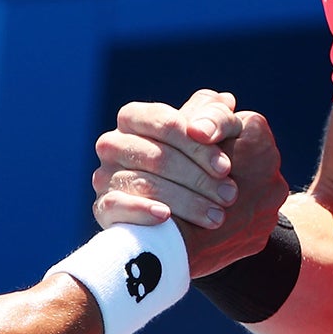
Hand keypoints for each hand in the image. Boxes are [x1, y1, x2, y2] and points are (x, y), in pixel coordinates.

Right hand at [94, 90, 288, 273]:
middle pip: (156, 157)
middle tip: (229, 196)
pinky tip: (166, 217)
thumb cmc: (205, 158)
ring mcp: (105, 175)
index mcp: (135, 117)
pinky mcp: (103, 208)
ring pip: (144, 184)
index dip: (196, 146)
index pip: (164, 123)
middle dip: (197, 178)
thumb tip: (202, 130)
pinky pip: (115, 206)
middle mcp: (113, 143)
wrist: (196, 203)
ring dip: (185, 201)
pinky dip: (140, 210)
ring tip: (215, 215)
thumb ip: (216, 117)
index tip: (225, 167)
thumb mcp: (219, 130)